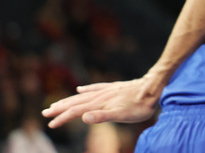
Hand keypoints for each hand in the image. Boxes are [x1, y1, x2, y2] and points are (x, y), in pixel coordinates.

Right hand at [42, 78, 159, 127]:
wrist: (154, 87)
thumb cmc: (140, 105)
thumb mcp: (122, 115)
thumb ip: (102, 116)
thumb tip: (83, 118)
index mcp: (100, 103)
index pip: (76, 111)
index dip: (63, 118)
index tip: (51, 124)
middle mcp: (101, 95)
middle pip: (76, 102)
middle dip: (60, 108)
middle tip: (45, 113)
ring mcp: (107, 90)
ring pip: (83, 96)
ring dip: (69, 100)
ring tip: (57, 103)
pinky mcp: (115, 87)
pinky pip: (96, 88)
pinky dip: (86, 89)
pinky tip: (80, 89)